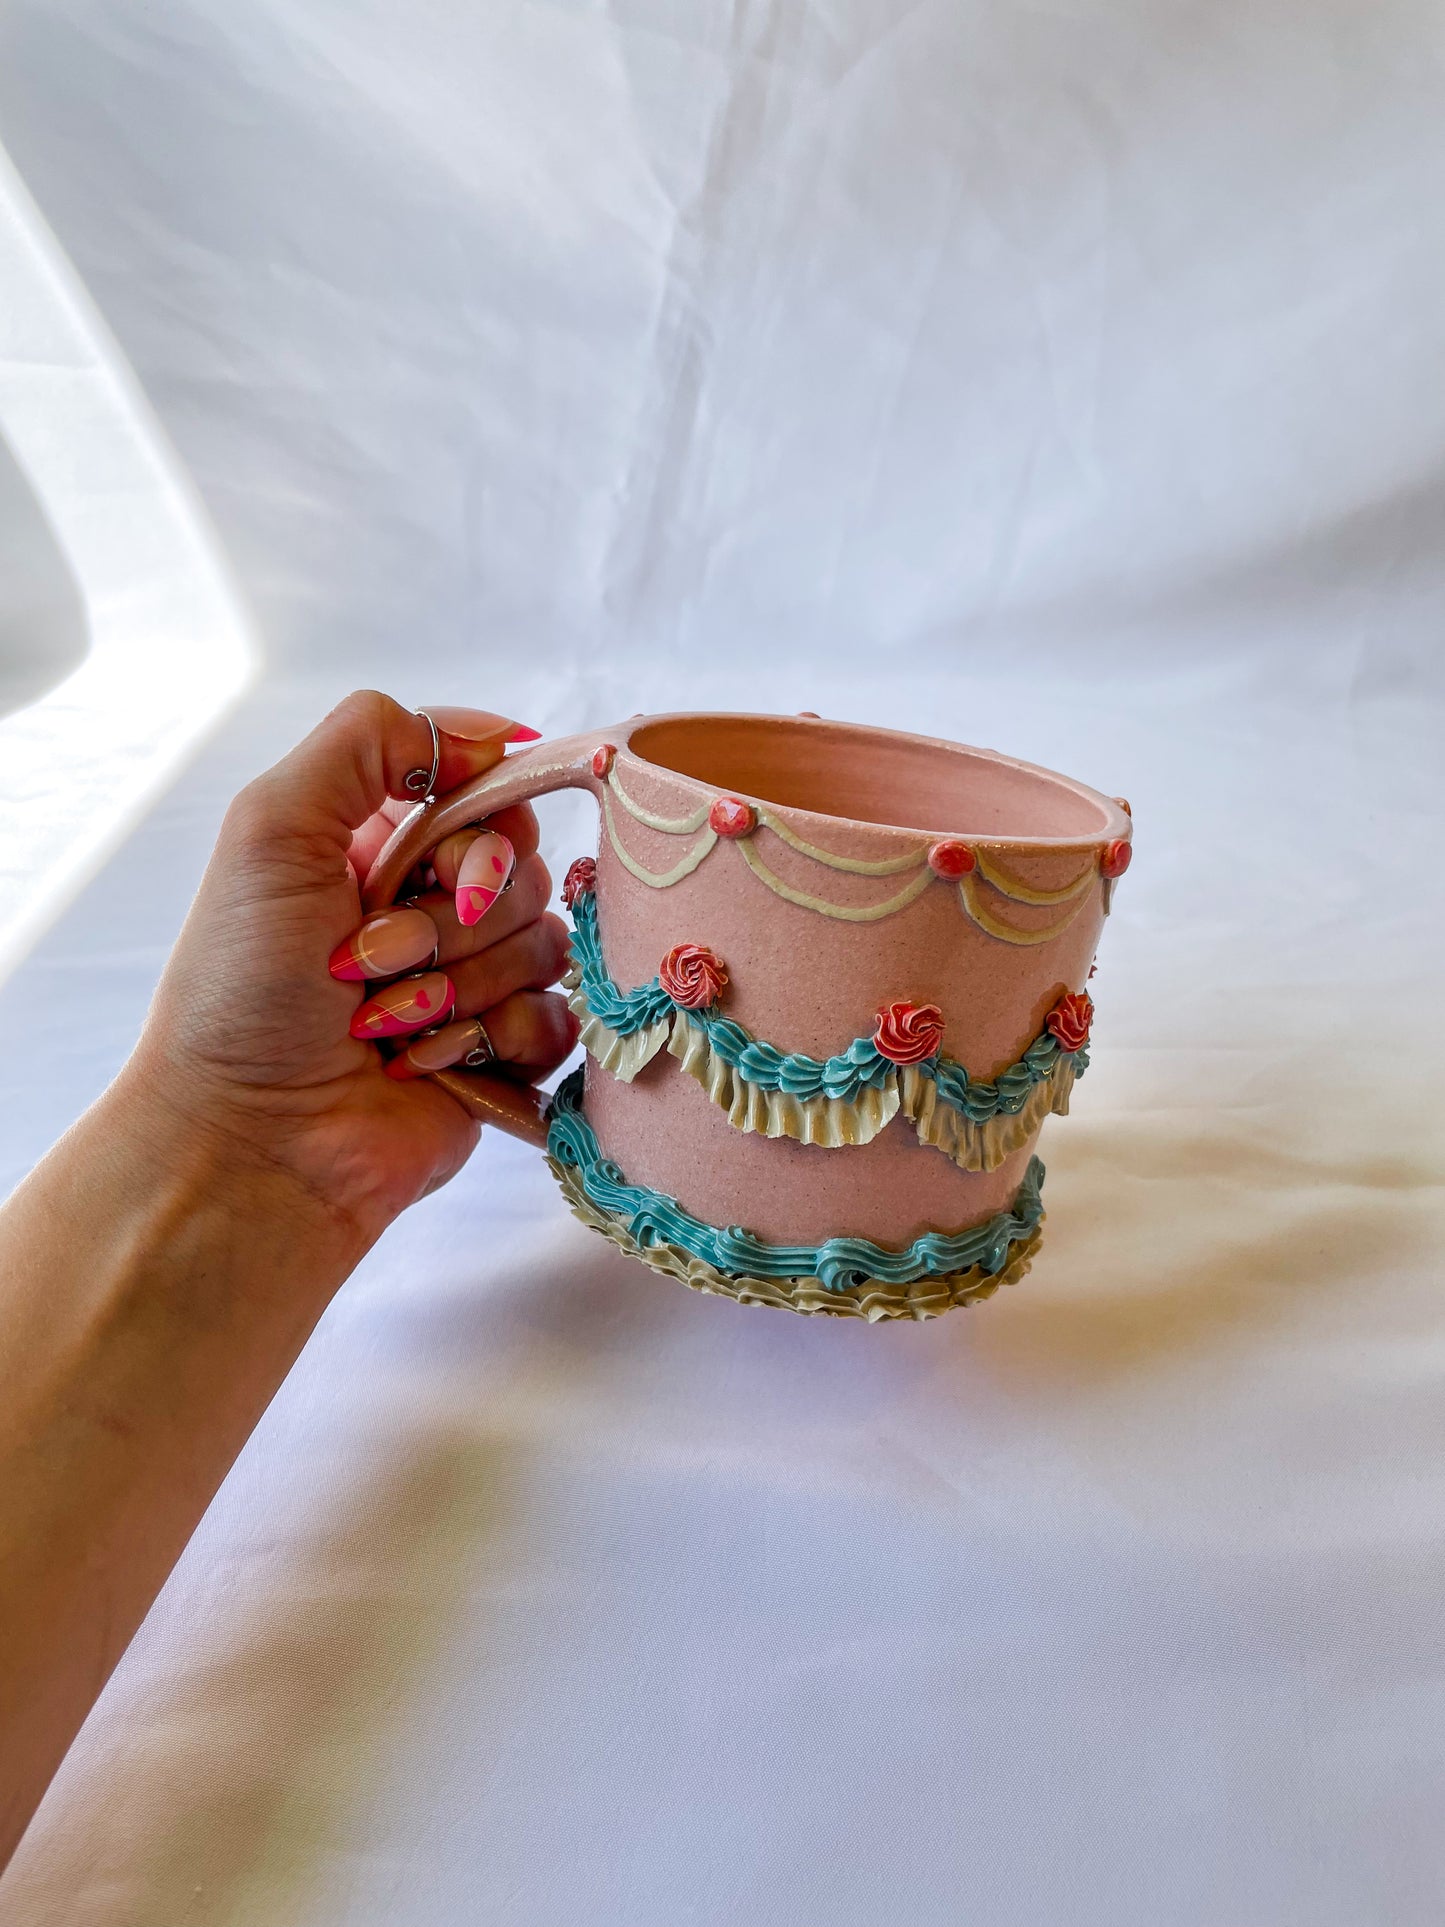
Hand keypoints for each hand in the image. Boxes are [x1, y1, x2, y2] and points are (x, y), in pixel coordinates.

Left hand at [126, 690, 576, 1247]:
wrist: (252, 1139)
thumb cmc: (242, 987)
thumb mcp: (273, 825)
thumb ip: (370, 737)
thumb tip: (494, 735)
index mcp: (383, 845)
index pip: (491, 794)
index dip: (479, 828)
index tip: (432, 865)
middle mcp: (432, 908)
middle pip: (526, 870)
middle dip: (448, 921)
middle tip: (367, 963)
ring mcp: (473, 984)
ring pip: (545, 946)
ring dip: (457, 987)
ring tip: (381, 1025)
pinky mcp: (503, 1057)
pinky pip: (558, 1023)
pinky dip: (490, 1040)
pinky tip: (425, 1065)